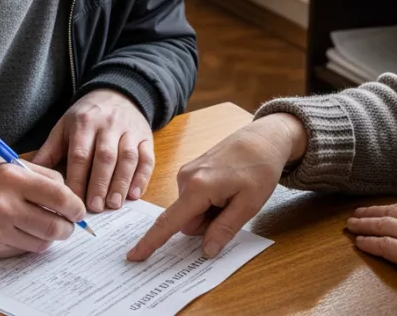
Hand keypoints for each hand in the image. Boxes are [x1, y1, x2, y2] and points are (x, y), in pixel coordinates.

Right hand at [0, 155, 85, 257]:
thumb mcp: (9, 164)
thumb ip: (41, 176)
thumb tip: (69, 195)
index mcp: (12, 178)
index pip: (59, 195)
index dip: (75, 205)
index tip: (78, 209)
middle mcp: (5, 205)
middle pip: (54, 226)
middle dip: (68, 227)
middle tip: (68, 223)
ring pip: (42, 242)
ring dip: (50, 236)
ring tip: (46, 226)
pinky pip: (23, 250)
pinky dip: (30, 242)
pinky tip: (24, 231)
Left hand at [33, 89, 153, 212]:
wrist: (117, 93)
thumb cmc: (86, 116)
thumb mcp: (64, 127)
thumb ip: (49, 152)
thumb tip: (29, 176)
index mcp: (84, 123)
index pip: (80, 154)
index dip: (77, 179)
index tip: (72, 201)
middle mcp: (108, 125)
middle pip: (105, 157)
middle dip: (99, 184)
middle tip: (94, 207)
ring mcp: (129, 131)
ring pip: (127, 158)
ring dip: (121, 183)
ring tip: (113, 204)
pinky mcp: (146, 137)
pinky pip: (147, 158)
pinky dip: (142, 177)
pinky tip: (134, 194)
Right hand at [127, 113, 306, 261]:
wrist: (261, 140)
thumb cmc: (259, 169)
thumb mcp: (249, 205)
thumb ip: (224, 229)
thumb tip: (206, 251)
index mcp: (197, 188)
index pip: (170, 221)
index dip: (152, 241)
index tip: (134, 255)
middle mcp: (185, 179)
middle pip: (186, 222)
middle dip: (206, 225)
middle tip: (233, 208)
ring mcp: (186, 173)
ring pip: (191, 212)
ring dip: (209, 213)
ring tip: (231, 196)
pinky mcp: (190, 171)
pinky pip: (193, 200)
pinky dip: (208, 202)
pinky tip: (226, 190)